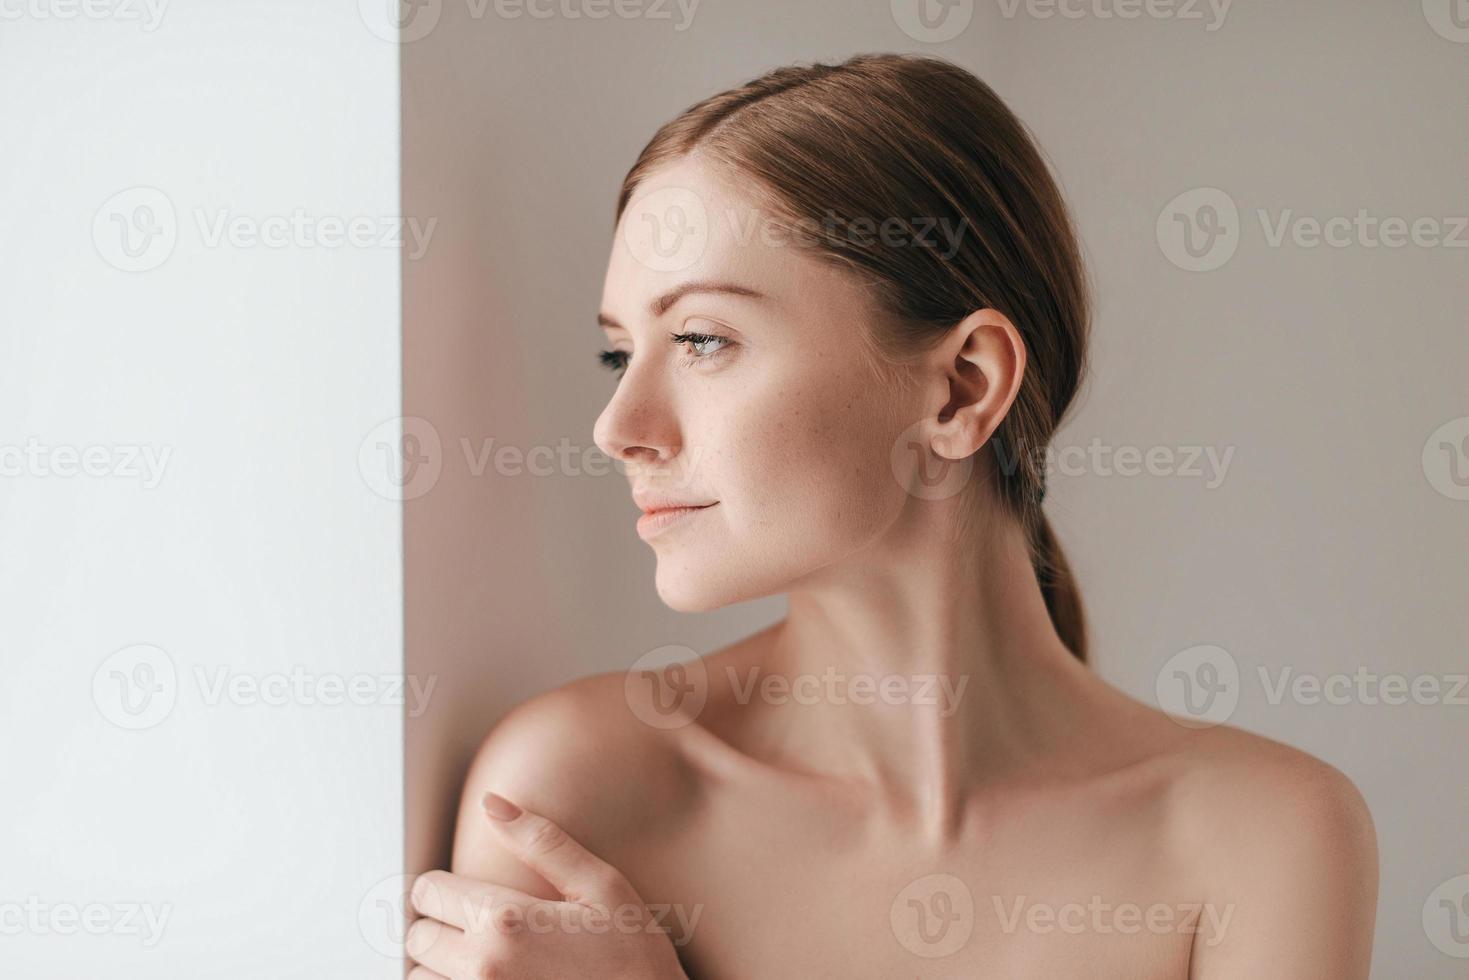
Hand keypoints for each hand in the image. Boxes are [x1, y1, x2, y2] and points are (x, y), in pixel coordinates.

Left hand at [406, 792, 689, 979]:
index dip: (445, 886)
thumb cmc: (635, 959)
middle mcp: (484, 967)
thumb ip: (542, 842)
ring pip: (422, 978)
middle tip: (479, 926)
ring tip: (486, 960)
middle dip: (441, 925)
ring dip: (442, 967)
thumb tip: (493, 803)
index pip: (428, 890)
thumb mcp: (601, 887)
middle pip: (418, 937)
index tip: (467, 892)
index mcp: (508, 920)